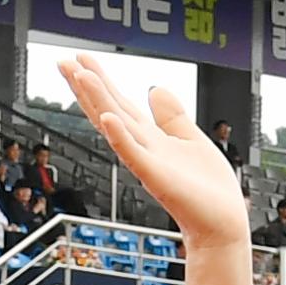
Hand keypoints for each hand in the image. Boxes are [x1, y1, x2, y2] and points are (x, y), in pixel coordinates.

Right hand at [59, 58, 248, 247]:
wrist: (221, 224)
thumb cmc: (208, 191)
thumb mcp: (191, 139)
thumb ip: (172, 116)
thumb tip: (155, 89)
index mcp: (151, 138)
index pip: (119, 104)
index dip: (101, 81)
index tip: (81, 60)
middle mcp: (143, 148)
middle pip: (109, 110)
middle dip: (88, 86)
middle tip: (64, 63)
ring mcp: (147, 162)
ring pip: (116, 127)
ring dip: (98, 102)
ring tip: (80, 77)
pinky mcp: (157, 177)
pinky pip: (134, 155)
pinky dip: (120, 138)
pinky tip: (108, 119)